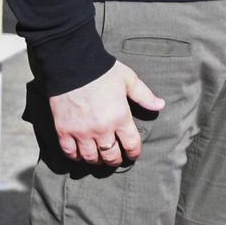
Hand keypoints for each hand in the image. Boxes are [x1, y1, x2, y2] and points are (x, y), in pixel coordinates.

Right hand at [48, 62, 164, 167]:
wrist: (73, 63)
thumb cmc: (103, 71)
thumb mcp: (128, 80)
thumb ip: (144, 95)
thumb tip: (161, 105)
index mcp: (120, 117)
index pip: (131, 145)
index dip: (134, 152)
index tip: (133, 154)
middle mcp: (102, 129)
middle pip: (111, 156)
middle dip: (116, 160)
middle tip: (116, 158)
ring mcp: (82, 132)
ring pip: (91, 158)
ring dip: (97, 160)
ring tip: (99, 157)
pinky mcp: (64, 130)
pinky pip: (71, 153)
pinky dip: (76, 156)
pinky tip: (80, 153)